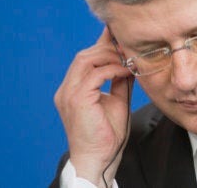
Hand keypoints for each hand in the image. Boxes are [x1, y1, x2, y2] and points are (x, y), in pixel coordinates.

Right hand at [54, 27, 132, 185]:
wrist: (99, 160)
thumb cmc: (107, 136)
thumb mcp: (116, 101)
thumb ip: (119, 82)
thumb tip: (129, 62)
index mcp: (73, 89)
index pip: (85, 59)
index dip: (102, 45)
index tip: (119, 36)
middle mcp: (66, 89)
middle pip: (84, 55)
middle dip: (107, 47)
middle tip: (128, 46)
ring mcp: (68, 93)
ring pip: (86, 60)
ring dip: (109, 56)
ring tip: (128, 58)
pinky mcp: (76, 99)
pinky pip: (94, 74)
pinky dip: (111, 69)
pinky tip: (126, 70)